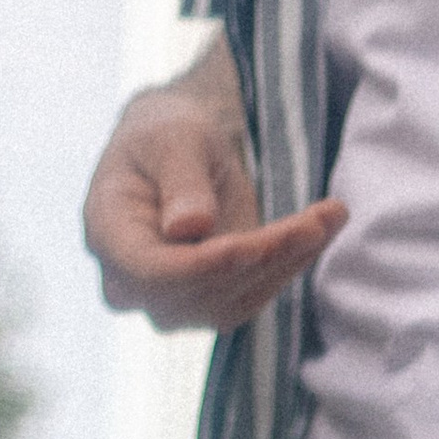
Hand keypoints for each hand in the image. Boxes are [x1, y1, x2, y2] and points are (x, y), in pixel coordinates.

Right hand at [84, 50, 344, 334]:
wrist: (177, 151)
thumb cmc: (166, 134)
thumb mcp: (173, 137)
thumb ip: (179, 181)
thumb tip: (187, 230)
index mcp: (107, 233)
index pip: (150, 271)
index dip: (203, 265)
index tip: (256, 244)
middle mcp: (131, 282)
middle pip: (197, 291)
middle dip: (261, 258)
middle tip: (317, 220)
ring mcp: (169, 302)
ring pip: (232, 301)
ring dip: (287, 263)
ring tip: (330, 216)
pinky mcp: (208, 303)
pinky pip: (253, 297)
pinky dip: (292, 267)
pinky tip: (323, 229)